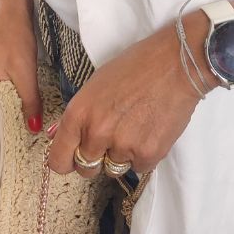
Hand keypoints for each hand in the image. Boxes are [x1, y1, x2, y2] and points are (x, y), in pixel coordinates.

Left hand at [48, 23, 203, 178]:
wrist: (176, 64)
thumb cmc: (136, 66)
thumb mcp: (96, 84)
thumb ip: (78, 115)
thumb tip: (57, 135)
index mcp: (79, 114)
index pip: (58, 160)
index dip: (66, 160)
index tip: (73, 157)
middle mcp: (97, 133)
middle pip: (85, 169)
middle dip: (95, 158)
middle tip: (110, 138)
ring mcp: (123, 146)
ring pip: (113, 168)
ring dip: (120, 156)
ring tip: (134, 128)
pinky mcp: (148, 154)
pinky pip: (139, 167)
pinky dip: (143, 155)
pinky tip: (150, 131)